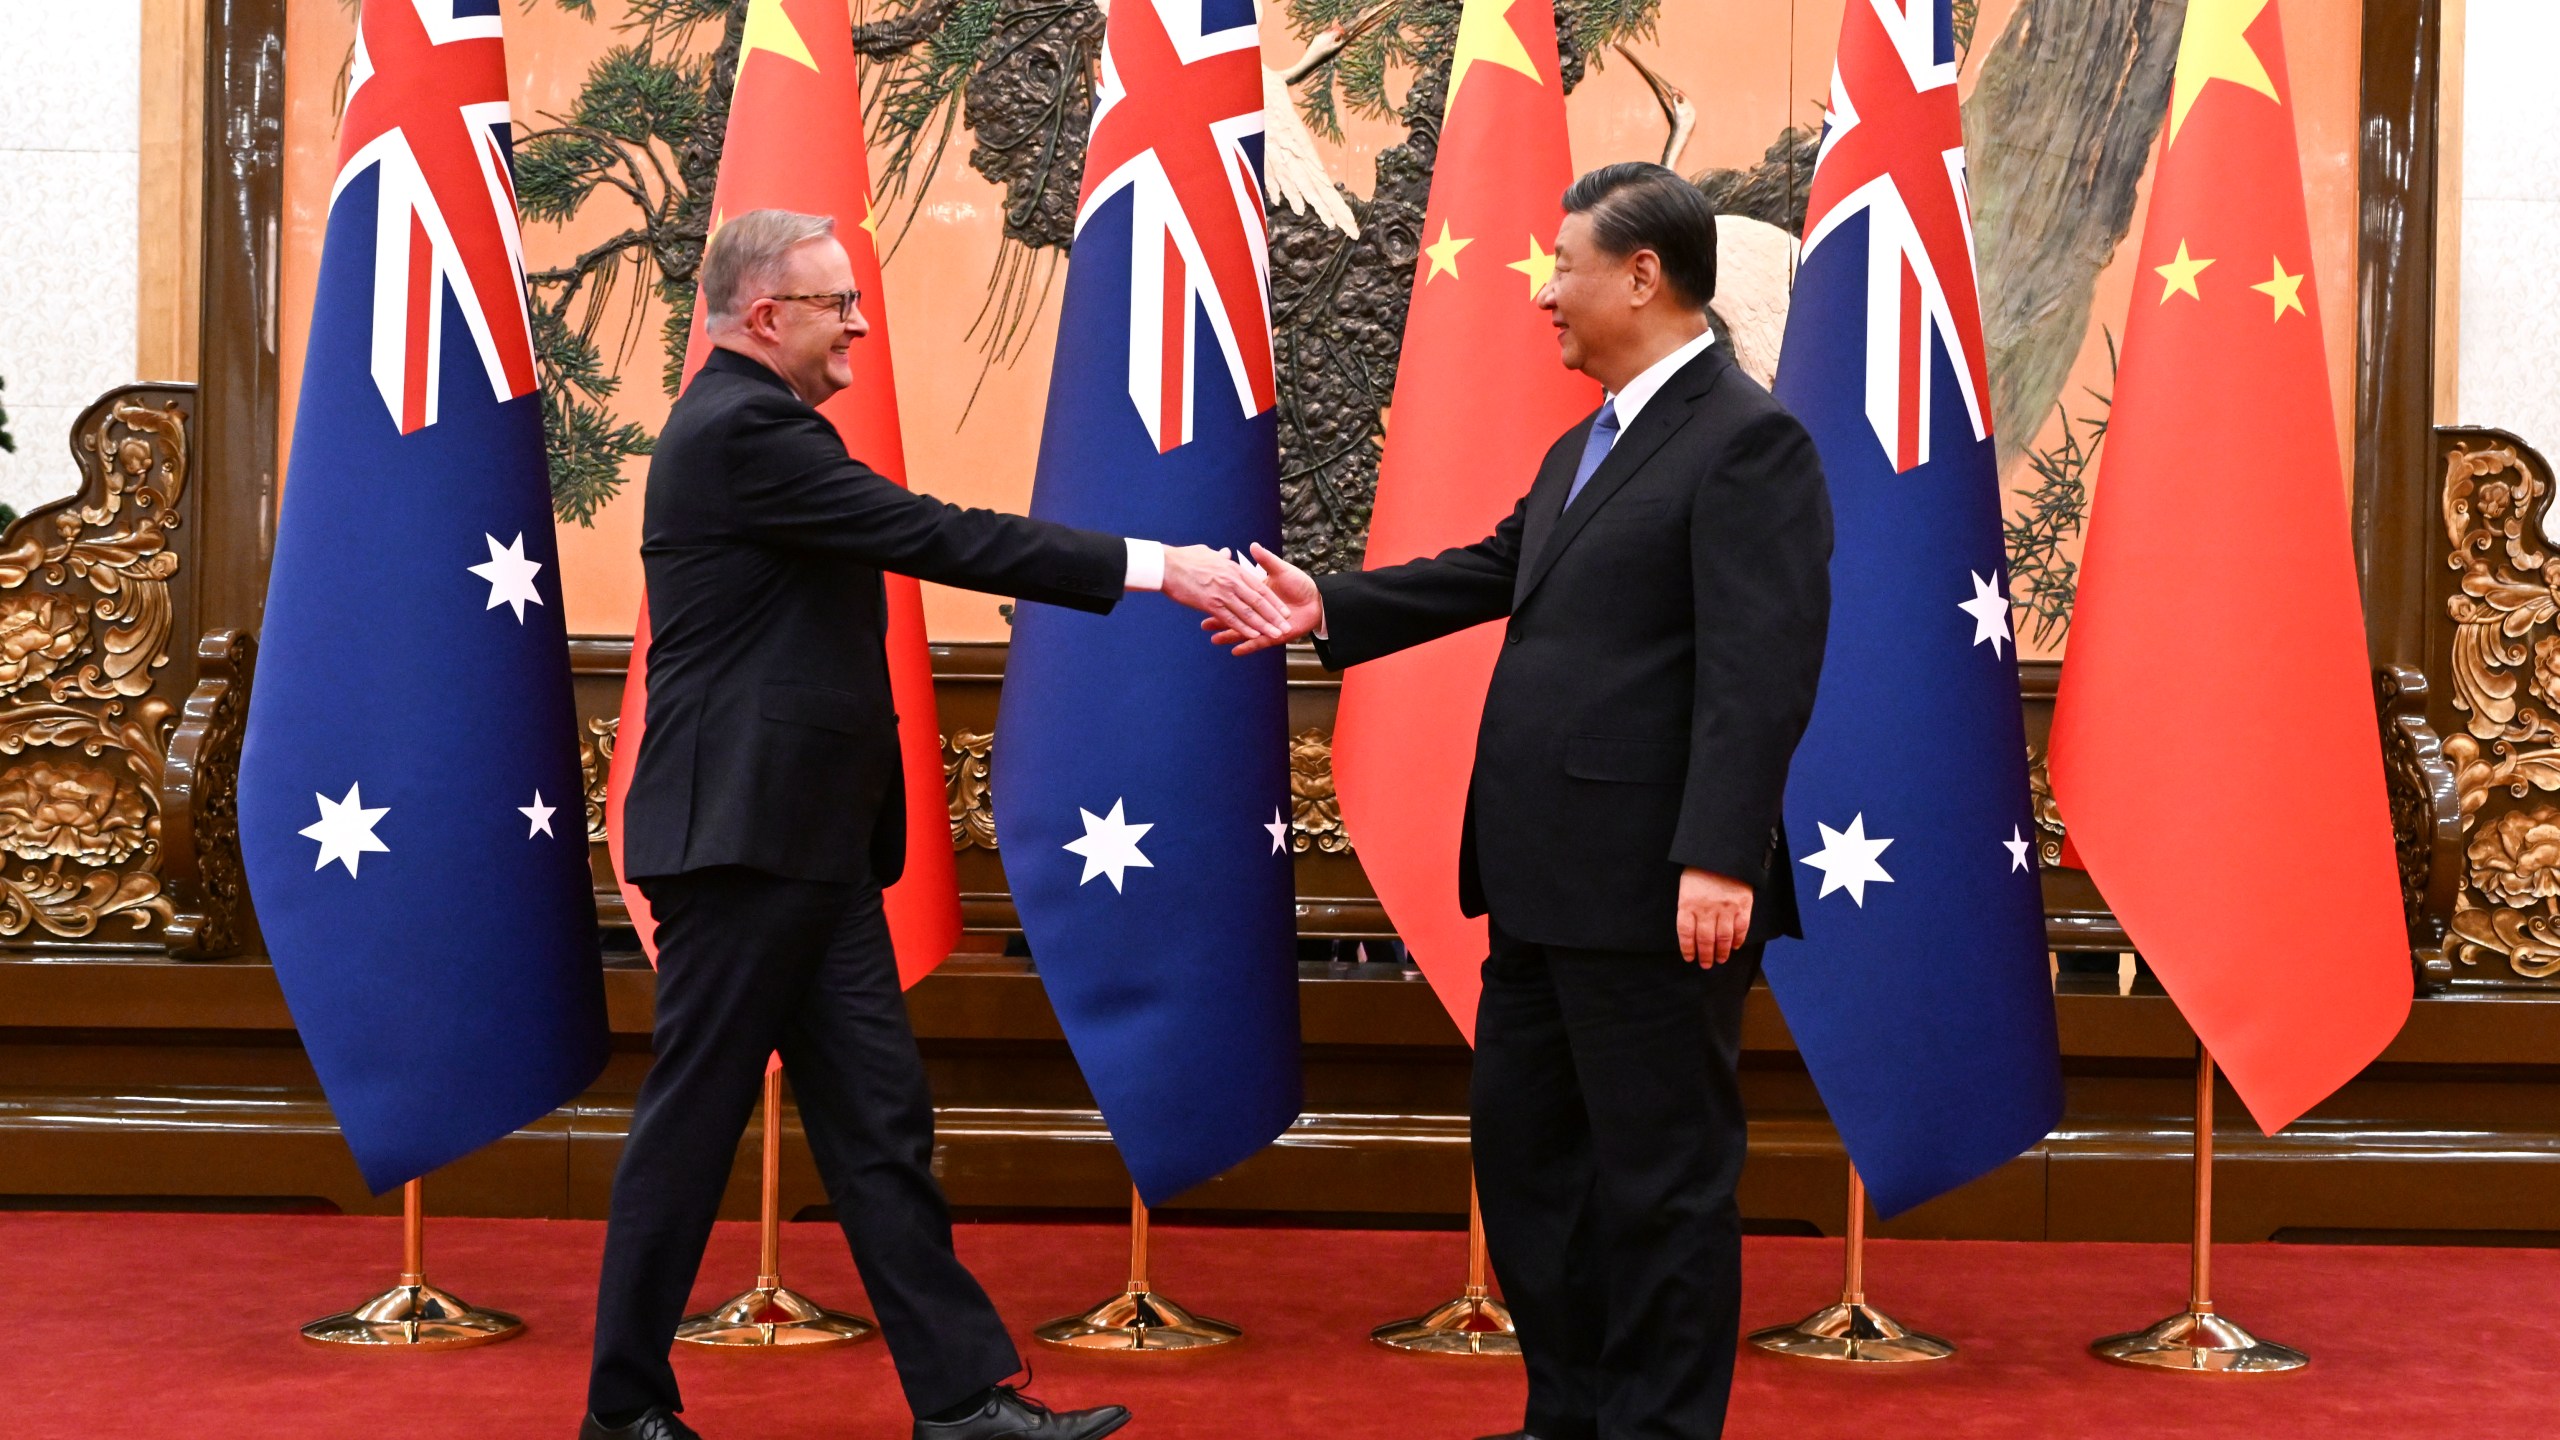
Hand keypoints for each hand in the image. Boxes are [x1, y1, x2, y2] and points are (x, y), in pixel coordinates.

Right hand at [1162, 544, 1291, 642]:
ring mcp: (1222, 593)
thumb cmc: (1184, 558)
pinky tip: (1254, 636)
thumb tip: (1226, 553)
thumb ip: (1220, 556)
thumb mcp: (1207, 552)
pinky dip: (1244, 628)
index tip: (1284, 610)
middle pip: (1259, 601)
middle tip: (1287, 626)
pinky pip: (1231, 618)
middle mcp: (1232, 581)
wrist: (1166, 565)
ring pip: (1249, 612)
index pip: (1260, 587)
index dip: (1273, 600)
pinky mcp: (1210, 604)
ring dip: (1264, 625)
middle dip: (1274, 616)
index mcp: (1233, 570)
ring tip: (1277, 634)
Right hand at [1203, 543, 1322, 654]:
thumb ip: (1266, 559)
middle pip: (1235, 615)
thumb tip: (1253, 546)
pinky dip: (1248, 646)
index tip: (1207, 600)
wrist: (1318, 601)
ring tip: (1214, 640)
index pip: (1235, 597)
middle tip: (1204, 625)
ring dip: (1230, 636)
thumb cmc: (1300, 583)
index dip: (1222, 599)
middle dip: (1220, 621)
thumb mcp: (1281, 568)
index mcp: (1256, 593)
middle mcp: (1258, 609)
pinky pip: (1259, 642)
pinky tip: (1235, 651)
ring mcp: (1264, 623)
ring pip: (1245, 629)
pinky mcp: (1272, 634)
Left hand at [1676, 867, 1752, 966]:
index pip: (1686, 933)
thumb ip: (1688, 907)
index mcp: (1688, 903)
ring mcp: (1725, 908)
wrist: (1723, 854)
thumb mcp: (1686, 886)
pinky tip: (1735, 946)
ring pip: (1723, 938)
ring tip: (1720, 959)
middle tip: (1706, 964)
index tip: (1690, 957)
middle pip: (1705, 939)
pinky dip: (1738, 940)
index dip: (1687, 948)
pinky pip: (1741, 929)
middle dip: (1705, 955)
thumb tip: (1691, 931)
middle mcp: (1706, 909)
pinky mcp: (1742, 906)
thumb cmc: (1701, 869)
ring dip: (1722, 952)